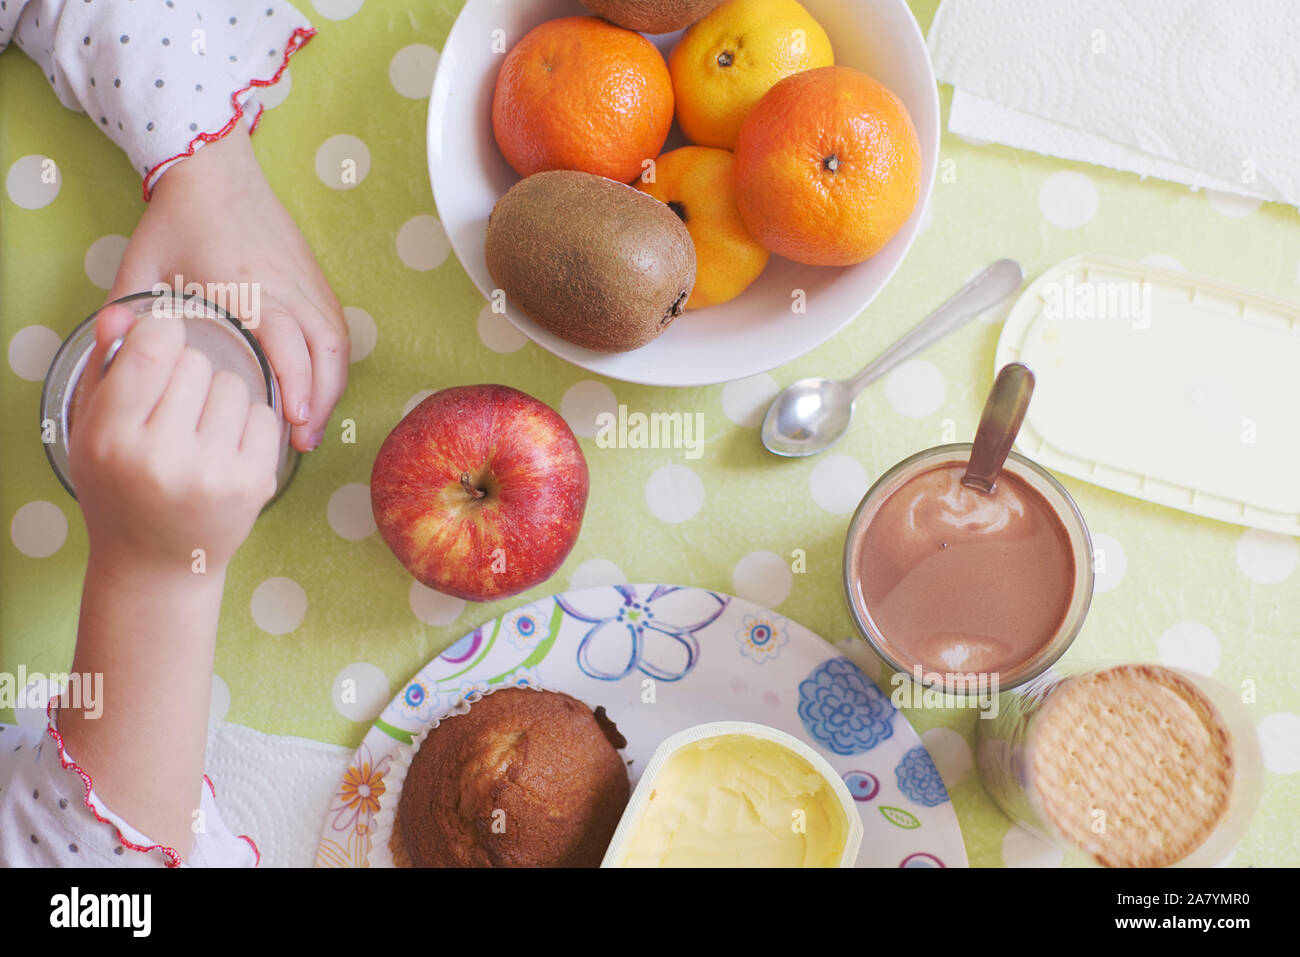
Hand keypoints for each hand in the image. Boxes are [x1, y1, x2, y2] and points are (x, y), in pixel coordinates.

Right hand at [68, 304, 280, 574]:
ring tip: (198, 429)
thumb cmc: (120, 485)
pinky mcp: (254, 484)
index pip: (153, 350)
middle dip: (188, 372)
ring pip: (234, 385)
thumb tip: (124, 312)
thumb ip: (107, 366)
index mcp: (112, 439)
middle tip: (173, 407)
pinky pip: (264, 415)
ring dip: (219, 396)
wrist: (156, 561)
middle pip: (196, 363)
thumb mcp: (94, 429)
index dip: (161, 333)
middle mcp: (162, 458)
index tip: (161, 344)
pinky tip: (224, 447)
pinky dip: (247, 423)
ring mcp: (213, 473)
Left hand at [106, 127, 348, 451]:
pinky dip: (333, 365)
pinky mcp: (316, 280)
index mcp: (245, 283)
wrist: (215, 170)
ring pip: (337, 343)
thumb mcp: (142, 267)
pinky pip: (336, 329)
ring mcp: (306, 282)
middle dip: (319, 400)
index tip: (290, 421)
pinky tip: (319, 389)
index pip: (285, 338)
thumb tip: (110, 363)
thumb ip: (126, 315)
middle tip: (302, 440)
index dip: (293, 383)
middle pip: (325, 350)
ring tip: (311, 424)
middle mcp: (286, 285)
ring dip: (330, 387)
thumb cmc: (178, 218)